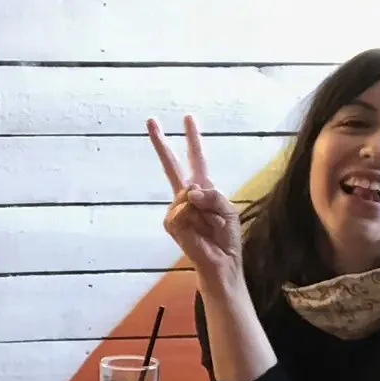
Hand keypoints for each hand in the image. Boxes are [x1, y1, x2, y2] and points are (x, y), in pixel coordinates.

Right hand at [148, 115, 242, 281]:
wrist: (220, 262)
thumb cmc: (226, 237)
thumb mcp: (228, 210)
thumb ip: (213, 195)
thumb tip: (189, 190)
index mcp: (204, 188)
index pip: (197, 159)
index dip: (193, 139)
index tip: (188, 118)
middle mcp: (187, 196)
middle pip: (171, 166)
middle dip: (161, 144)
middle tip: (151, 120)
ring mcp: (177, 209)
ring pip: (184, 193)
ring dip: (201, 207)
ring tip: (209, 225)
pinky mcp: (171, 223)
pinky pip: (180, 209)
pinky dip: (191, 217)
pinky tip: (196, 230)